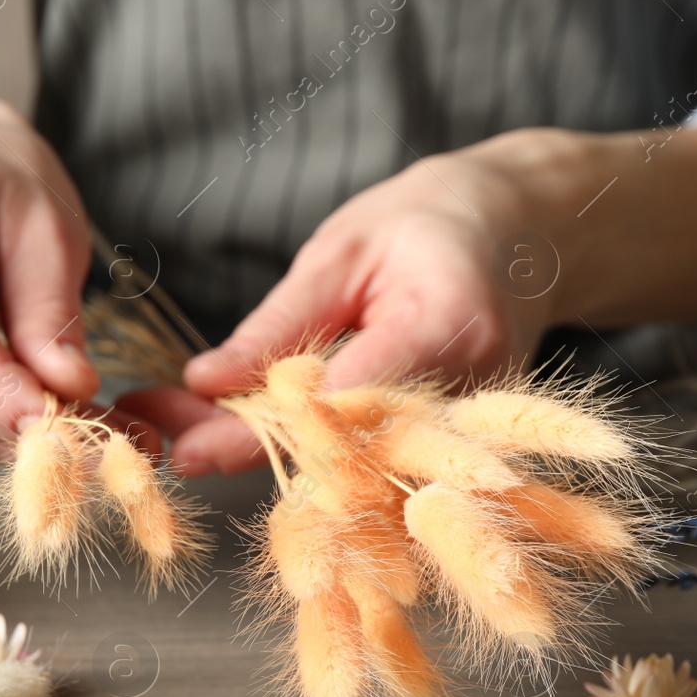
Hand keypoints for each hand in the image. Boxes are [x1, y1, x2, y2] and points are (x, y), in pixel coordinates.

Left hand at [125, 138, 560, 475]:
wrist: (523, 233)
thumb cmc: (430, 224)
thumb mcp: (343, 251)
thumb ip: (279, 325)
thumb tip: (206, 383)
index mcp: (444, 327)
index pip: (344, 401)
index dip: (263, 431)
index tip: (190, 446)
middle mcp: (470, 394)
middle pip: (348, 452)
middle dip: (256, 455)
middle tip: (173, 447)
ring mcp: (473, 430)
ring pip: (359, 472)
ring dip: (276, 464)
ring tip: (195, 438)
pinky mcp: (460, 448)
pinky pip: (378, 469)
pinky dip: (315, 461)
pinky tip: (256, 442)